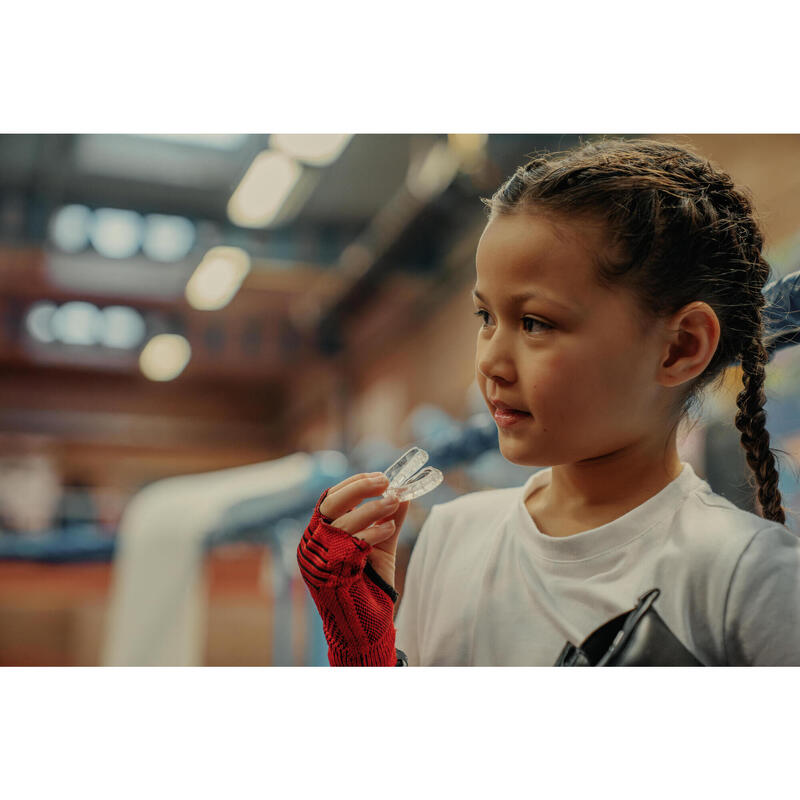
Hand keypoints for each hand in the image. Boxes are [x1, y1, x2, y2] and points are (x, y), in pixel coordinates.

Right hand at [297, 472, 409, 665]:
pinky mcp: (331, 573)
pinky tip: (389, 528)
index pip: (330, 499)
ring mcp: (320, 559)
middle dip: (359, 489)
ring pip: (343, 521)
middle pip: (331, 504)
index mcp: (320, 535)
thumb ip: (389, 521)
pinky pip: (352, 543)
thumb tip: (404, 493)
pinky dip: (373, 531)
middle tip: (385, 482)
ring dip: (372, 508)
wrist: (365, 627)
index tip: (380, 476)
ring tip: (395, 502)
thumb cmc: (369, 587)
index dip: (354, 484)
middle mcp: (314, 545)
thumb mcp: (381, 547)